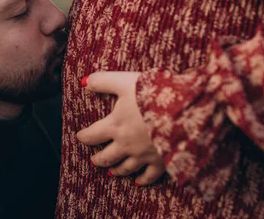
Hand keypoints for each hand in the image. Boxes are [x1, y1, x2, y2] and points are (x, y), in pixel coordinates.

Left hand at [76, 71, 165, 185]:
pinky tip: (137, 182)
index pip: (92, 135)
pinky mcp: (161, 161)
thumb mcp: (125, 82)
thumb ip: (103, 81)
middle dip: (98, 159)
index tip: (80, 137)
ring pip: (125, 168)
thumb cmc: (152, 94)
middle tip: (93, 160)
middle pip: (106, 157)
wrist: (183, 110)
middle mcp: (126, 144)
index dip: (84, 136)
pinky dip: (142, 180)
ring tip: (111, 172)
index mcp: (115, 125)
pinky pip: (149, 176)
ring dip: (116, 170)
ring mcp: (143, 156)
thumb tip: (84, 82)